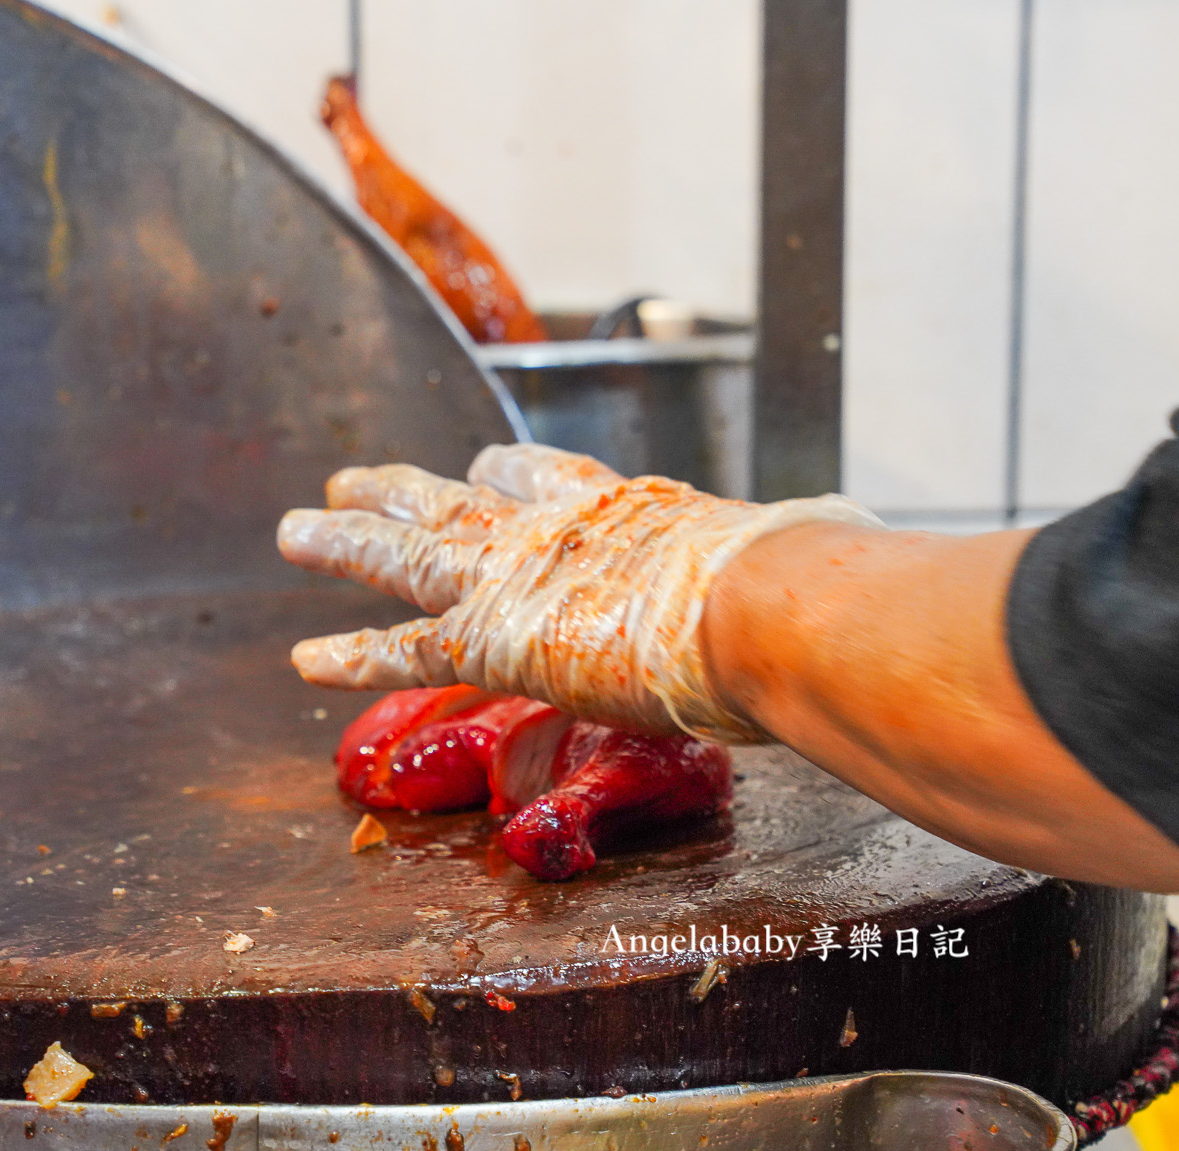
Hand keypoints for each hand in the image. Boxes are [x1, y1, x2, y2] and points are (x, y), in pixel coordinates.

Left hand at [276, 443, 879, 741]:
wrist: (772, 610)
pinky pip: (401, 647)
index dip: (509, 477)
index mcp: (629, 510)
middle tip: (355, 476)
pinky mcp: (491, 638)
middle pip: (458, 501)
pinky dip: (349, 652)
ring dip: (344, 538)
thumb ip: (820, 561)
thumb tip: (884, 574)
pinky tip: (301, 656)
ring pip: (405, 551)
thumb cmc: (810, 592)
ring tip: (294, 527)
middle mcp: (557, 530)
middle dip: (403, 490)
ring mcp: (516, 578)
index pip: (550, 481)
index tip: (481, 465)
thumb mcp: (813, 559)